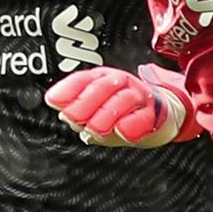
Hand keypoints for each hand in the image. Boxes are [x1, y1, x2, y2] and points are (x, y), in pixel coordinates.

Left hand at [45, 65, 189, 147]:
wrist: (158, 118)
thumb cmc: (122, 114)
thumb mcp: (96, 113)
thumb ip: (79, 113)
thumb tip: (62, 113)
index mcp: (101, 80)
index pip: (82, 80)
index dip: (67, 89)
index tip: (54, 100)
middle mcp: (120, 84)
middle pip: (102, 86)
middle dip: (85, 102)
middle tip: (73, 117)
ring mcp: (139, 97)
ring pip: (123, 98)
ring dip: (108, 113)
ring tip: (96, 128)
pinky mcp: (155, 113)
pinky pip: (145, 117)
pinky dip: (134, 124)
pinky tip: (124, 131)